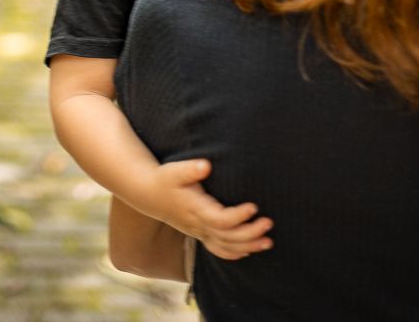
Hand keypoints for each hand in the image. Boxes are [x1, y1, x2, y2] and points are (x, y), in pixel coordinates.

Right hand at [147, 159, 273, 260]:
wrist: (149, 194)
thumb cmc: (166, 179)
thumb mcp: (175, 170)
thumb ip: (190, 169)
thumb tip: (206, 165)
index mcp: (195, 209)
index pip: (220, 219)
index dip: (238, 216)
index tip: (255, 206)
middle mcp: (199, 225)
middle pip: (228, 237)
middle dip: (250, 233)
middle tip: (269, 223)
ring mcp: (199, 232)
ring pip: (226, 247)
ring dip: (248, 246)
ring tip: (268, 242)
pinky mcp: (200, 234)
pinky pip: (219, 250)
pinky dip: (234, 253)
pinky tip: (249, 251)